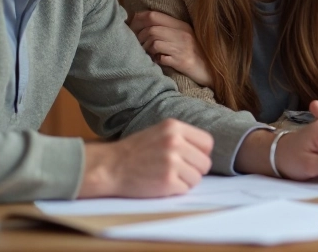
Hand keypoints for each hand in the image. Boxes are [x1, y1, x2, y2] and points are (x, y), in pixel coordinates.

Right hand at [79, 119, 212, 197]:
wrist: (110, 166)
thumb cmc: (134, 151)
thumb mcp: (159, 132)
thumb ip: (182, 137)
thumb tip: (206, 150)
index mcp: (174, 127)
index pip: (207, 142)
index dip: (201, 153)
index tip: (191, 158)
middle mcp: (175, 142)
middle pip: (205, 163)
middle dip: (194, 169)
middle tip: (178, 170)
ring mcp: (171, 162)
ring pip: (197, 178)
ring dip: (185, 181)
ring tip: (167, 176)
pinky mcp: (167, 181)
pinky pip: (185, 189)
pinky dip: (176, 190)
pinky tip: (161, 183)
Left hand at [129, 11, 211, 85]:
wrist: (212, 71)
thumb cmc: (196, 54)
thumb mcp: (185, 37)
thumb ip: (169, 30)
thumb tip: (145, 26)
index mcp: (182, 26)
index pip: (154, 15)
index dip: (138, 20)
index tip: (132, 27)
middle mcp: (182, 34)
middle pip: (151, 28)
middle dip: (139, 36)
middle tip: (137, 44)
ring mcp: (182, 48)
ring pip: (154, 42)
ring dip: (146, 49)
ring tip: (148, 54)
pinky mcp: (182, 61)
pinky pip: (161, 58)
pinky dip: (155, 60)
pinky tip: (158, 61)